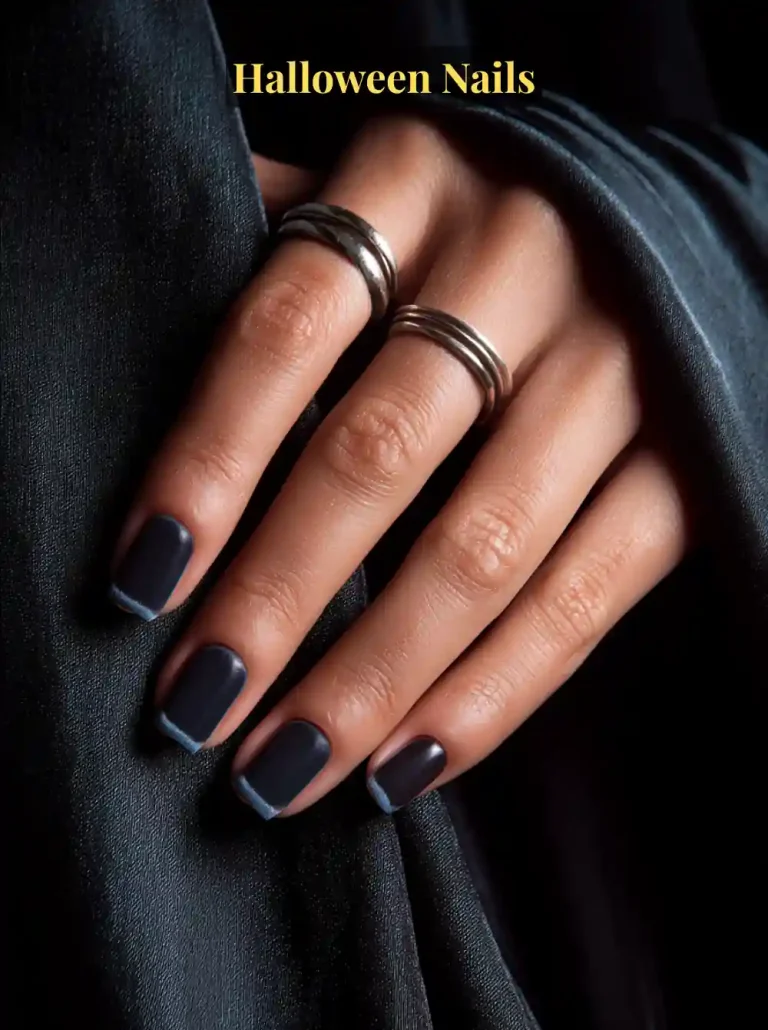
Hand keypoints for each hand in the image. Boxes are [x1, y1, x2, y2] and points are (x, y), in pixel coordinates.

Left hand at [109, 116, 692, 817]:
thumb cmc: (475, 234)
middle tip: (195, 706)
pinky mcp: (687, 460)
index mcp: (418, 185)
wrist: (665, 234)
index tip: (142, 584)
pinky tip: (402, 769)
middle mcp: (524, 266)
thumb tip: (145, 304)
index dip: (205, 463)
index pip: (283, 332)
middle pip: (376, 452)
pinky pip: (584, 597)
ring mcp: (619, 366)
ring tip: (281, 769)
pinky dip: (489, 696)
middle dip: (275, 597)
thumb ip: (282, 252)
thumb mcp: (377, 202)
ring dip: (370, 676)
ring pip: (482, 546)